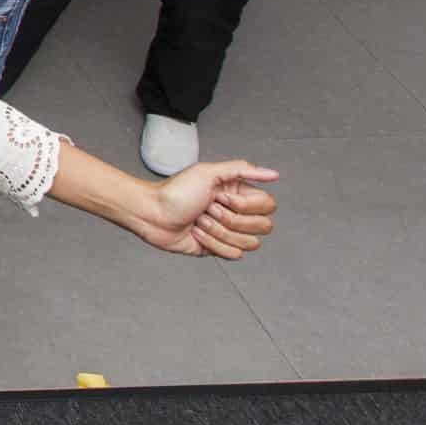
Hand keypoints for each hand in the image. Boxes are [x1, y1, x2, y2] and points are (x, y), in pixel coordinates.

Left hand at [131, 160, 280, 258]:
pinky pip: (234, 255)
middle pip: (263, 227)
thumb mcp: (207, 172)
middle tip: (207, 209)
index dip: (245, 205)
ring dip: (219, 232)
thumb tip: (274, 174)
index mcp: (239, 193)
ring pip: (249, 243)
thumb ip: (241, 170)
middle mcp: (238, 213)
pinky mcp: (218, 249)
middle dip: (231, 219)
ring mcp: (229, 232)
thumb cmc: (175, 191)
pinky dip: (213, 244)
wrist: (152, 214)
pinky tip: (196, 233)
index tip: (220, 196)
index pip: (268, 205)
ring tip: (199, 221)